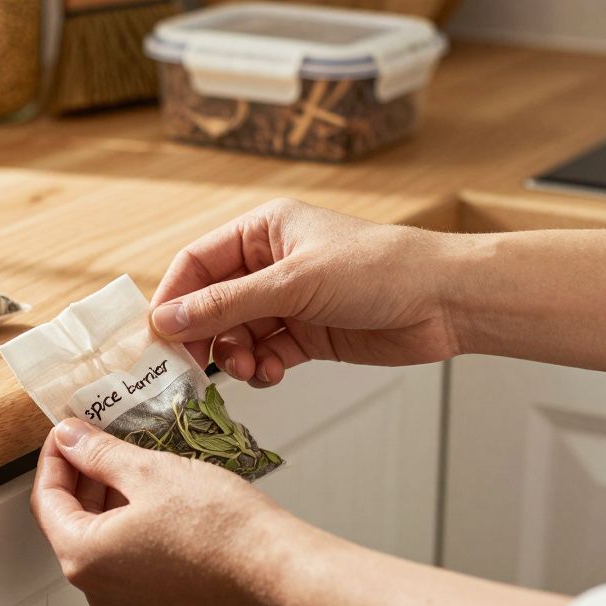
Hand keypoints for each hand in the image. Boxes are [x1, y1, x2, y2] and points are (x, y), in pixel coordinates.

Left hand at [30, 418, 309, 605]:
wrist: (279, 572)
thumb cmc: (221, 529)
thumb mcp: (149, 471)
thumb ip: (99, 454)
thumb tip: (70, 440)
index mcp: (84, 558)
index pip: (46, 499)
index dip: (55, 457)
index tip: (68, 432)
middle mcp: (101, 590)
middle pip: (73, 521)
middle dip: (85, 475)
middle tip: (101, 438)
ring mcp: (133, 601)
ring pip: (104, 539)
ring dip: (111, 497)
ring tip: (133, 459)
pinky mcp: (163, 602)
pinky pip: (133, 557)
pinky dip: (135, 522)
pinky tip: (157, 493)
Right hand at [150, 198, 460, 386]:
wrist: (446, 301)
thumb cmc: (378, 269)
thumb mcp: (294, 283)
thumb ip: (227, 304)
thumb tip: (168, 320)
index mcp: (262, 231)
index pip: (197, 262)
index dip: (174, 297)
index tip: (159, 334)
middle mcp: (270, 264)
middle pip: (212, 302)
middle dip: (204, 335)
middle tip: (195, 366)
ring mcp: (288, 301)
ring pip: (237, 333)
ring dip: (234, 355)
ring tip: (246, 368)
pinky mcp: (308, 334)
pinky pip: (265, 353)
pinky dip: (260, 368)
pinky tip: (269, 374)